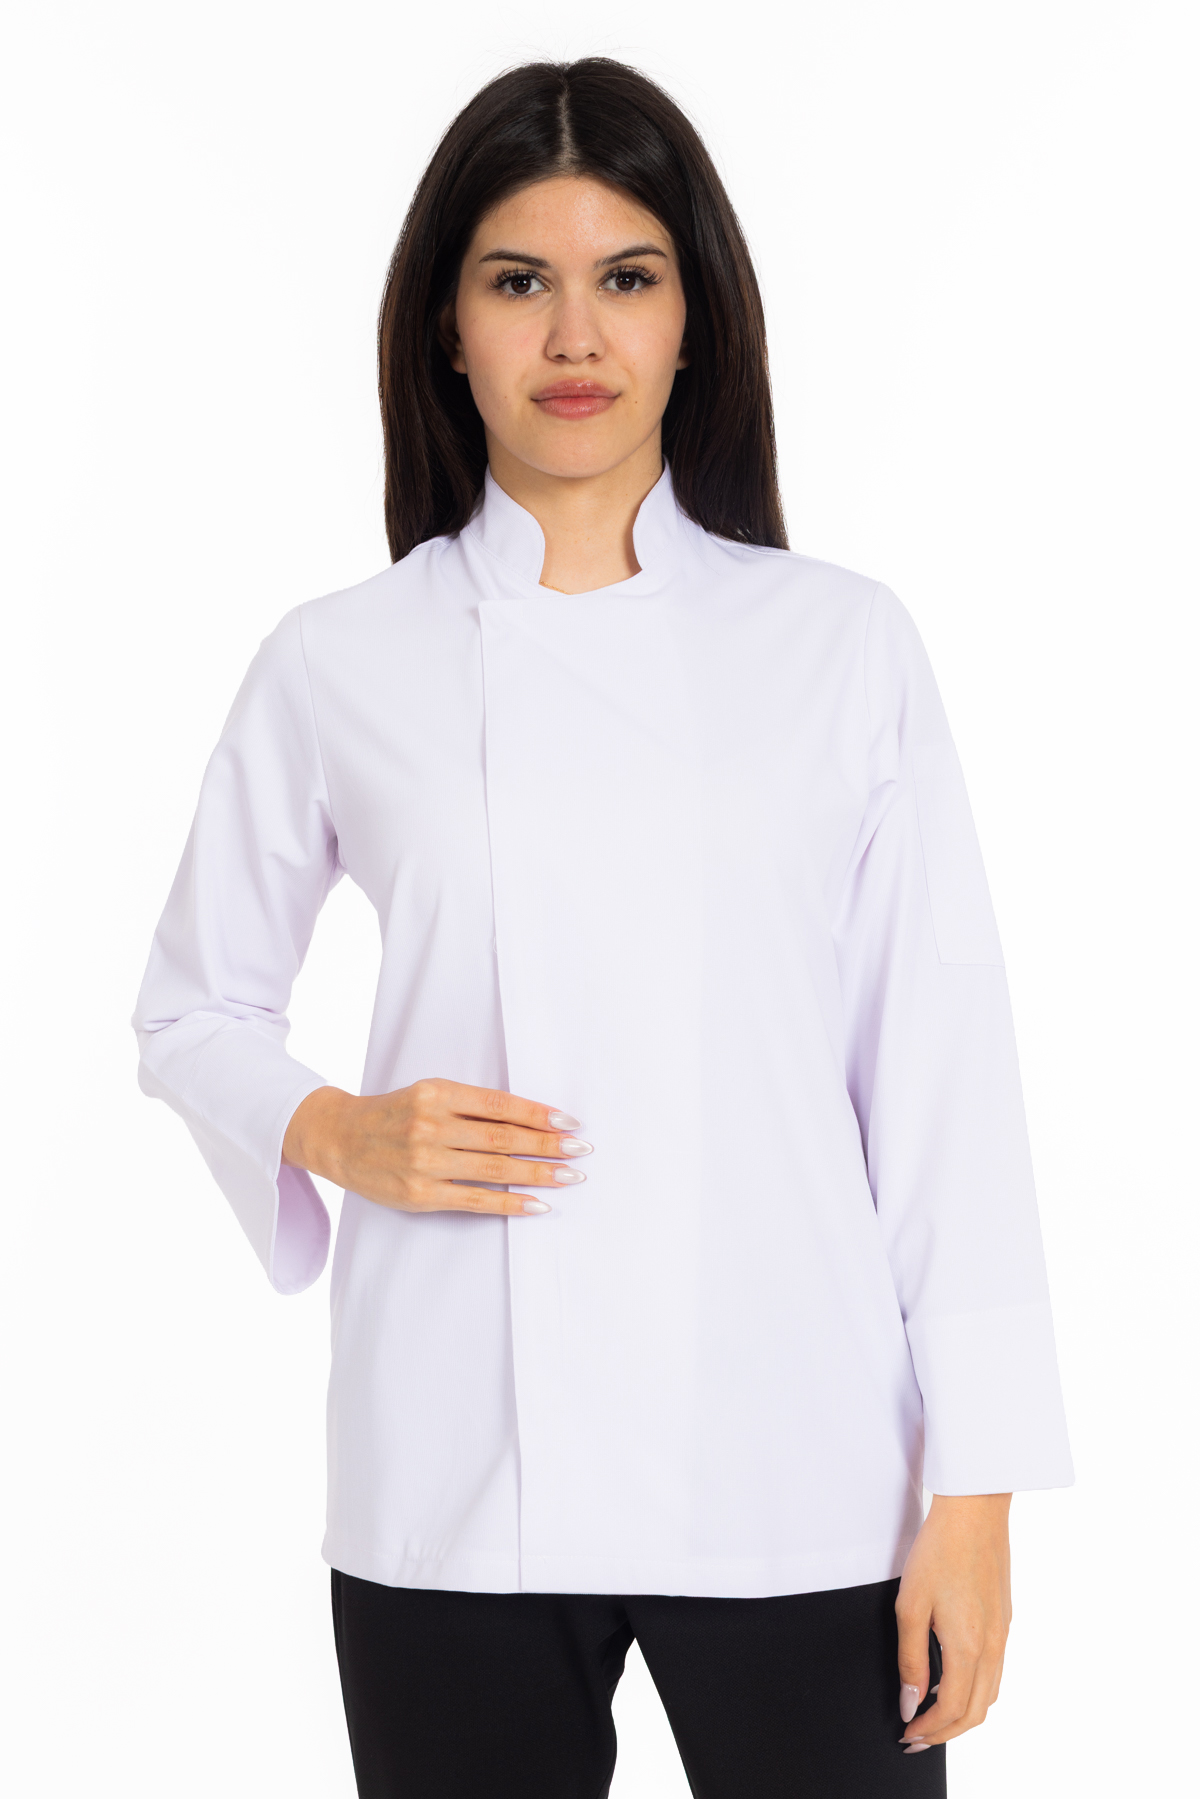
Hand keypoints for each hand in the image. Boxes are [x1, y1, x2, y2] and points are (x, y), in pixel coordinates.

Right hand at [281, 1078, 591, 1215]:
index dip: (538, 1114)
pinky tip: (537, 1204)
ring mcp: (425, 1162)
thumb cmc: (393, 1113)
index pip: (499, 1105)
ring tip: (570, 1175)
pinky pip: (475, 1200)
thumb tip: (528, 1119)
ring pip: (495, 1169)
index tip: (569, 1121)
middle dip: (548, 1144)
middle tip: (581, 1149)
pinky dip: (510, 1203)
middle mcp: (430, 1125)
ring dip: (538, 1173)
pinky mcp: (420, 1194)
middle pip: (503, 1138)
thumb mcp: (427, 1093)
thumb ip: (470, 1105)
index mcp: (436, 1093)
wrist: (340, 1138)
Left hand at [895, 1492, 1011, 1752]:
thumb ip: (911, 1660)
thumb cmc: (938, 1551)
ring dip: (963, 1715)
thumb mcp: (911, 1606)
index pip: (953, 1711)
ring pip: (990, 1695)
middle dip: (946, 1733)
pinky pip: (996, 1672)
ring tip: (932, 1716)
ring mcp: (1004, 1634)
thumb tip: (910, 1704)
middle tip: (916, 1738)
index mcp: (969, 1647)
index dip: (929, 1730)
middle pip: (976, 1712)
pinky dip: (976, 1691)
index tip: (907, 1735)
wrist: (975, 1511)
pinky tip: (953, 1682)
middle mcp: (993, 1647)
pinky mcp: (1005, 1620)